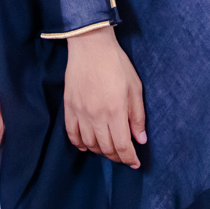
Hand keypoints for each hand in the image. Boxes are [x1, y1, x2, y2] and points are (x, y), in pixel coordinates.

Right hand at [64, 27, 146, 167]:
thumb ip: (137, 116)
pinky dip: (79, 144)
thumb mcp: (135, 88)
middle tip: (124, 156)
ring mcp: (80, 112)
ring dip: (100, 151)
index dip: (129, 158)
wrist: (90, 45)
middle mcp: (96, 116)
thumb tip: (140, 139)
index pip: (122, 146)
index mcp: (115, 111)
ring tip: (108, 150)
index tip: (135, 163)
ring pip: (89, 144)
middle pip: (106, 148)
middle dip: (117, 157)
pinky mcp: (69, 107)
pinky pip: (71, 133)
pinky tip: (87, 146)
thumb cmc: (116, 64)